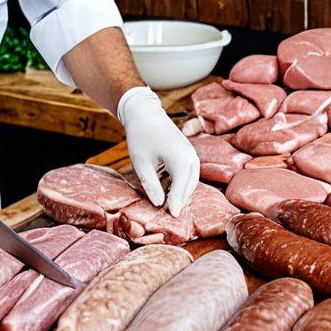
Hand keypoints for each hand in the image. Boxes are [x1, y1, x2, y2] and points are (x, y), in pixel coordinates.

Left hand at [118, 86, 199, 217]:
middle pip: (189, 185)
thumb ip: (151, 185)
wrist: (144, 112)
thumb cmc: (140, 136)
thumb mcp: (141, 163)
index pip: (181, 189)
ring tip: (167, 202)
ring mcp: (190, 152)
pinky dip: (180, 181)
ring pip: (191, 179)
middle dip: (180, 200)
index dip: (176, 205)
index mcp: (180, 159)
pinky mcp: (187, 150)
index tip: (173, 218)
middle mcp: (190, 156)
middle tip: (170, 214)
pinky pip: (188, 171)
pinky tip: (167, 187)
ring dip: (181, 191)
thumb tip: (159, 204)